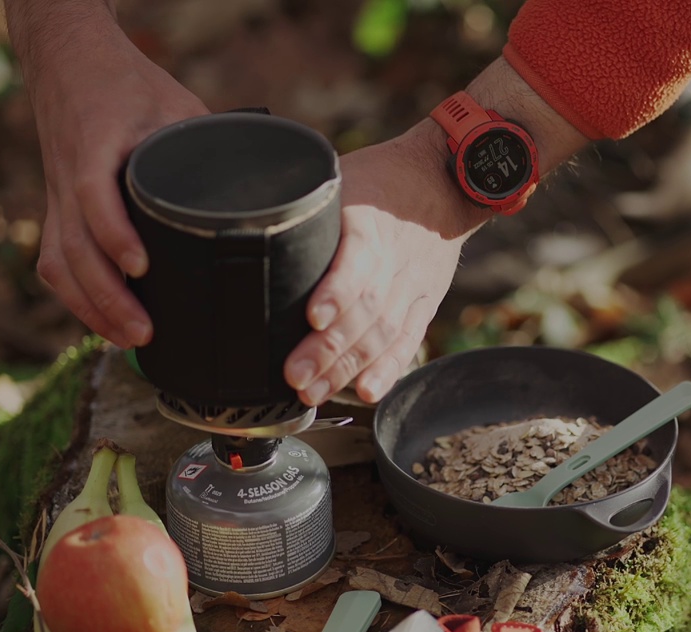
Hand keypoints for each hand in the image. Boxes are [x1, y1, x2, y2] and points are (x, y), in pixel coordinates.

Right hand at [26, 24, 208, 348]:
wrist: (70, 60)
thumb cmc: (130, 85)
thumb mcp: (176, 106)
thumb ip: (207, 146)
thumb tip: (261, 190)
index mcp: (96, 145)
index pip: (93, 196)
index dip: (113, 234)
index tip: (141, 267)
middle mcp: (68, 177)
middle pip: (74, 247)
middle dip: (107, 296)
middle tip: (146, 331)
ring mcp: (57, 197)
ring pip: (59, 263)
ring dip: (91, 307)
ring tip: (131, 339)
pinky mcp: (57, 209)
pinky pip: (55, 260)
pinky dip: (76, 297)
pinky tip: (103, 323)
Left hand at [283, 122, 488, 406]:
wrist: (444, 184)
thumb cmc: (381, 180)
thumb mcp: (342, 179)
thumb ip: (306, 209)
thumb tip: (246, 224)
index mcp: (370, 224)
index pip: (357, 262)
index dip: (336, 292)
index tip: (312, 316)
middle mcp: (394, 260)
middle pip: (364, 311)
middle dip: (328, 348)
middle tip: (294, 376)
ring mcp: (410, 287)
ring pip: (380, 335)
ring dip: (346, 368)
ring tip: (313, 392)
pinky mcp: (421, 305)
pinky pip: (405, 342)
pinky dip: (387, 370)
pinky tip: (365, 391)